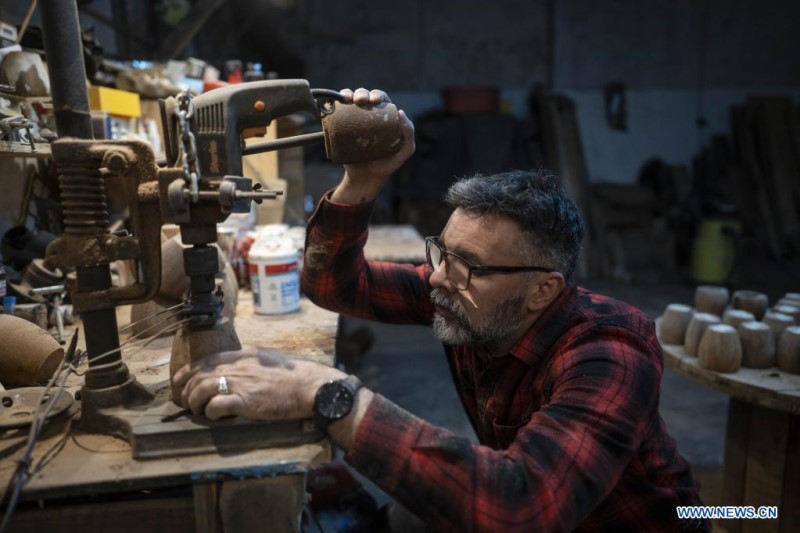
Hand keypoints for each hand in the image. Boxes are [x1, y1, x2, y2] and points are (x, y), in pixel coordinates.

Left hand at [172, 345, 346, 420]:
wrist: (309, 386)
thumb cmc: (295, 374)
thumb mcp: (270, 358)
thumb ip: (252, 359)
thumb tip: (242, 363)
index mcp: (243, 355)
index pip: (207, 360)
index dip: (188, 370)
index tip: (179, 380)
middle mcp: (237, 366)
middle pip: (200, 376)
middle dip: (188, 390)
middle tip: (188, 402)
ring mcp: (240, 383)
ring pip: (201, 389)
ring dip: (195, 402)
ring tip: (198, 411)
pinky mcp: (245, 401)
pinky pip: (215, 406)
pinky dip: (210, 412)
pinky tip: (215, 417)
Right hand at [331, 88, 414, 204]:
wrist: (367, 177)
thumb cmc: (388, 163)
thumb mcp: (405, 150)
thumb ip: (409, 133)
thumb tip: (401, 112)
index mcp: (384, 115)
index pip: (381, 99)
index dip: (377, 95)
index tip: (375, 101)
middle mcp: (369, 114)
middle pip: (365, 96)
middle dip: (362, 93)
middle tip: (360, 101)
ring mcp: (353, 120)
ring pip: (350, 100)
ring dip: (348, 94)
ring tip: (347, 100)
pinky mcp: (341, 127)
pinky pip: (337, 112)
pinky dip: (335, 103)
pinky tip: (335, 103)